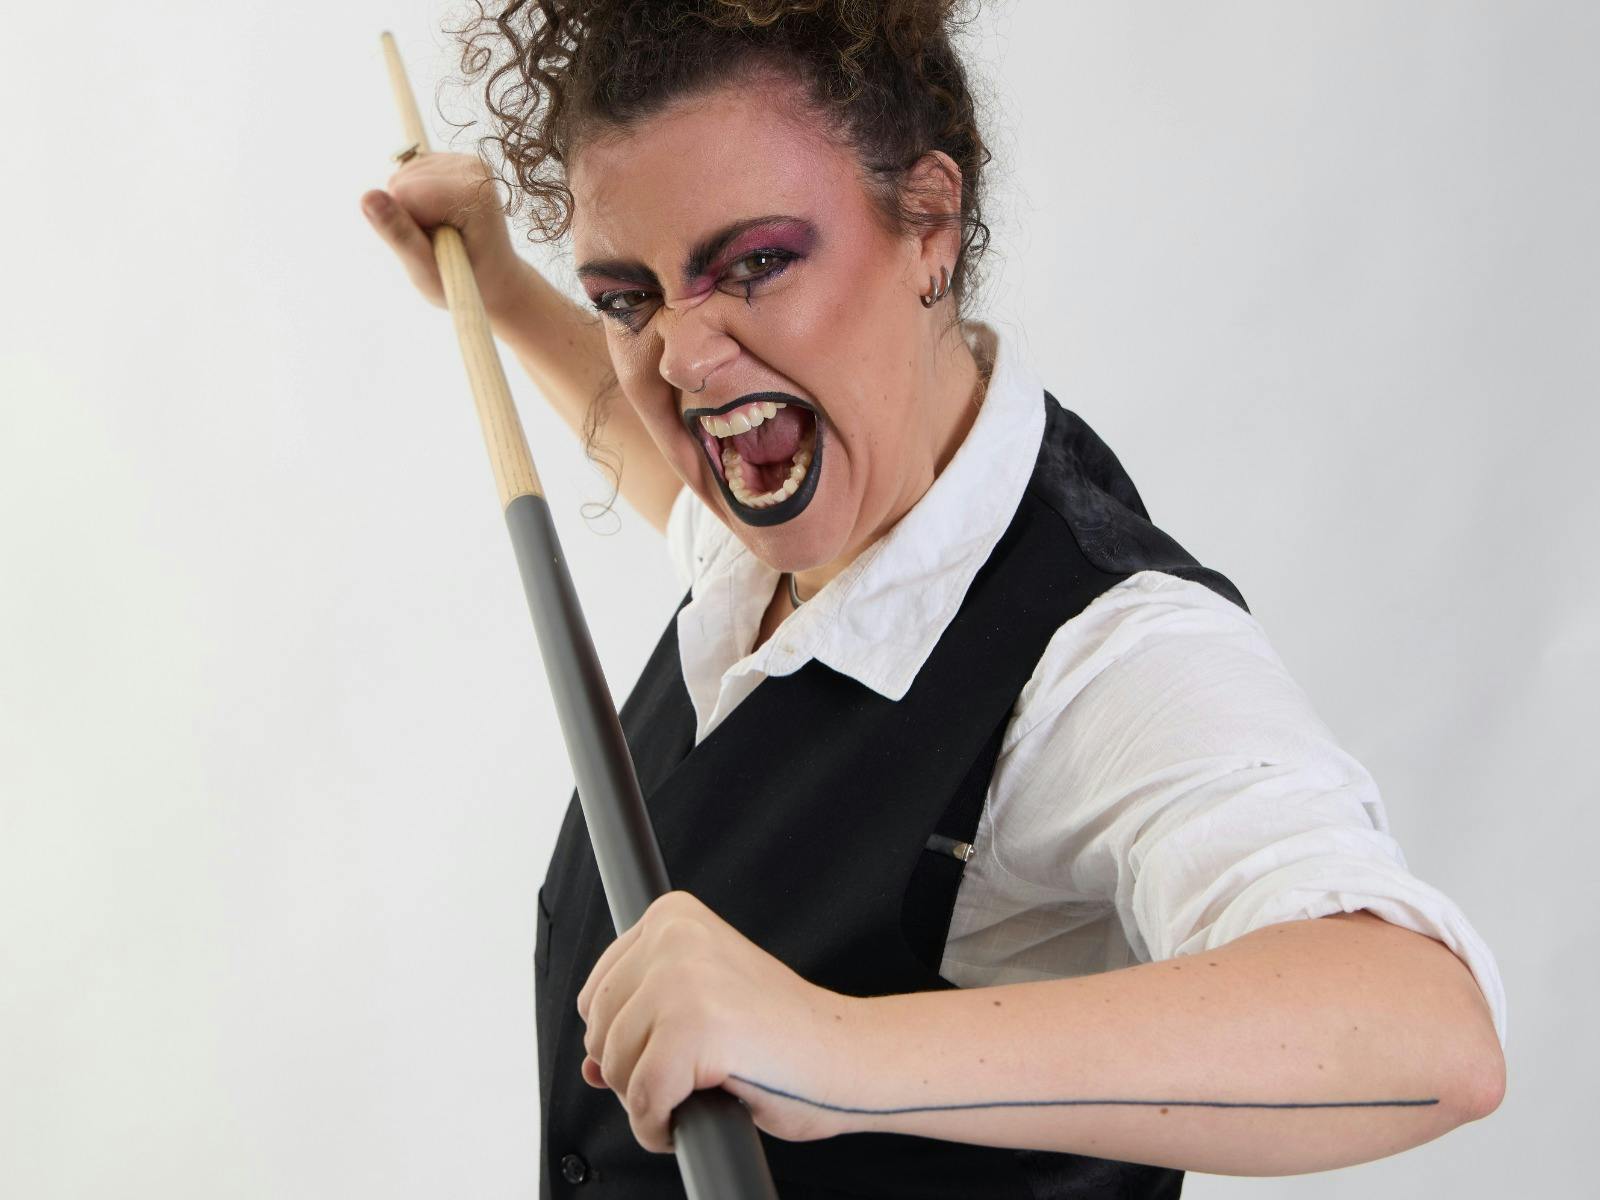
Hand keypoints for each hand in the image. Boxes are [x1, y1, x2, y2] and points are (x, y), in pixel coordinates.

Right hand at [360, 150, 532, 320]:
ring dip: (410, 210)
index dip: (405, 228)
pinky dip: (414, 201)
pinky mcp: (452, 161)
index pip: (403, 193)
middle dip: (408, 218)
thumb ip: (399, 235)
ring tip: (440, 234)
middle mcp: (474, 168)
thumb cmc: (465, 282)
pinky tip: (438, 218)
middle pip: (399, 182)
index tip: (436, 248)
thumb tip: (367, 196)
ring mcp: (465, 161)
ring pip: (399, 178)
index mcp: (473, 193)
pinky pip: (406, 176)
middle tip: (438, 243)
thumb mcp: (428, 271)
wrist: (495, 277)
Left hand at [576, 890, 858, 1153]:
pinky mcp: (693, 1029)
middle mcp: (673, 936)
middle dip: (631, 1072)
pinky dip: (658, 1127)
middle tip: (683, 1080)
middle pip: (599, 1031)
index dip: (622, 1039)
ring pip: (615, 1068)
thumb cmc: (783, 1035)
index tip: (662, 1053)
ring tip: (693, 1093)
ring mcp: (682, 979)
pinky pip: (643, 1100)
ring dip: (646, 1101)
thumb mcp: (702, 1008)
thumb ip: (642, 1021)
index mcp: (673, 917)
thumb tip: (589, 1067)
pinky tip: (688, 1118)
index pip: (597, 991)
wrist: (845, 1054)